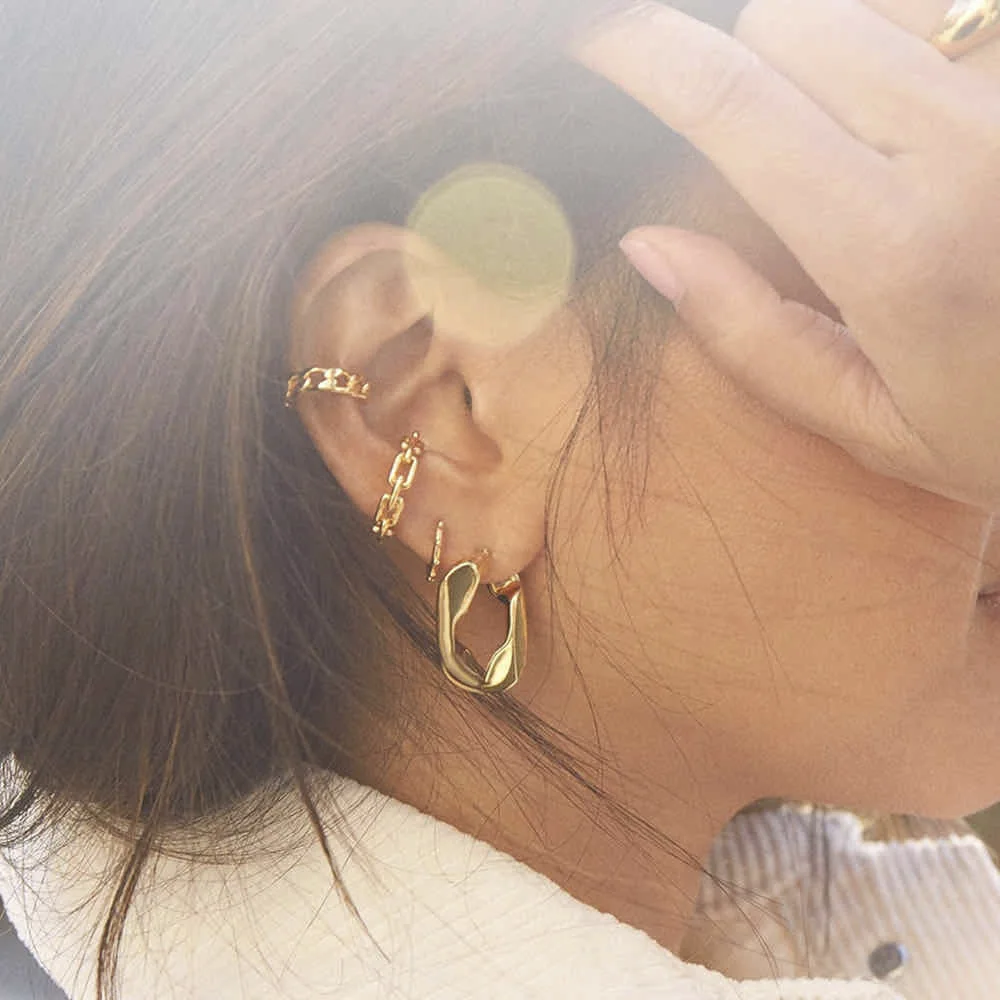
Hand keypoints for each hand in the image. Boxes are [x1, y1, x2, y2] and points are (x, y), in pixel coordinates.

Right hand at [569, 0, 999, 511]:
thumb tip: (648, 242)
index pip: (734, 102)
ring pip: (873, 3)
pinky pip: (954, 22)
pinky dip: (902, 44)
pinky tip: (899, 111)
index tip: (596, 46)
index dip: (645, 55)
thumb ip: (749, 334)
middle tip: (740, 120)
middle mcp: (964, 148)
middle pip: (794, 20)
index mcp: (893, 247)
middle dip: (738, 56)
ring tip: (828, 120)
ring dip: (820, 43)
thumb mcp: (867, 419)